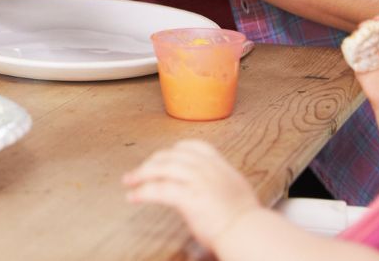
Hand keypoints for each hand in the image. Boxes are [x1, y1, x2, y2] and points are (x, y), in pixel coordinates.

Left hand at [124, 140, 261, 246]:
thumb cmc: (245, 220)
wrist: (249, 232)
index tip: (161, 158)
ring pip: (162, 169)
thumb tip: (208, 190)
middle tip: (138, 172)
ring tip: (129, 181)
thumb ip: (219, 184)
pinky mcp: (189, 197)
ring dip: (141, 174)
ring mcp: (198, 180)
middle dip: (151, 162)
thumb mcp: (235, 191)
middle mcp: (207, 168)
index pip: (192, 146)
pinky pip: (159, 190)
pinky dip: (143, 192)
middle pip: (171, 156)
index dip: (173, 151)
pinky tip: (134, 196)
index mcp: (219, 165)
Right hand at [354, 13, 378, 115]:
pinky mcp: (359, 64)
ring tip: (364, 40)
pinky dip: (352, 47)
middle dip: (370, 25)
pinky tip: (358, 50)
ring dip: (361, 36)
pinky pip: (351, 51)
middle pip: (374, 28)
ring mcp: (371, 55)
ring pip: (362, 38)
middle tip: (368, 28)